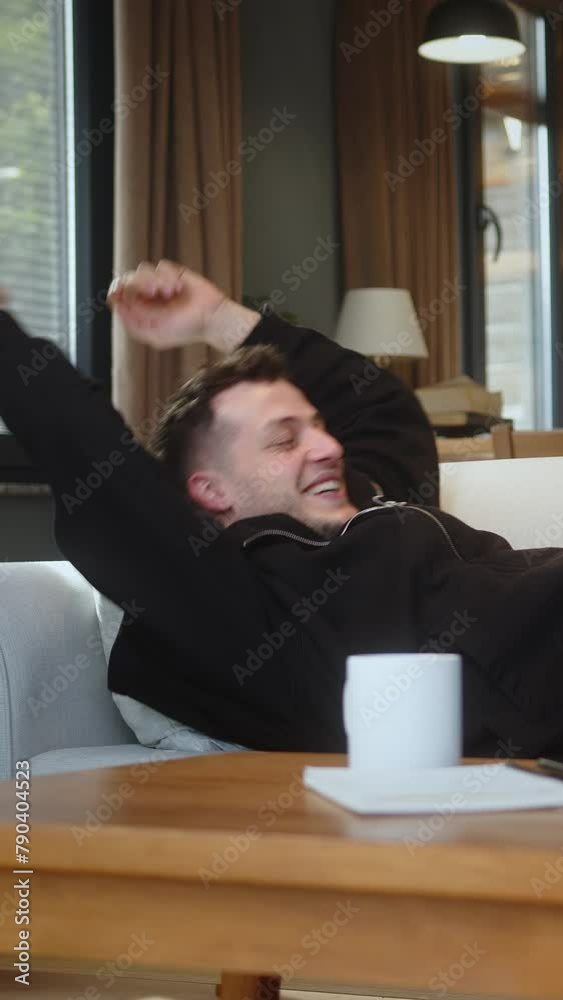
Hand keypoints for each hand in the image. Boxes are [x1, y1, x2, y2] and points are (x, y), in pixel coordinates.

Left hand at [107, 260, 228, 349]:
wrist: (211, 318)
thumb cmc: (185, 329)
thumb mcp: (154, 333)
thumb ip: (133, 320)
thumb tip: (117, 303)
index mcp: (138, 311)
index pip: (117, 296)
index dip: (117, 291)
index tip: (122, 292)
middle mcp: (146, 296)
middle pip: (126, 279)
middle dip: (138, 285)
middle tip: (152, 291)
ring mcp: (158, 283)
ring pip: (142, 270)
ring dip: (157, 281)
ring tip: (170, 293)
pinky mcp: (171, 272)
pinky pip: (160, 266)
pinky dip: (168, 277)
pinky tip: (178, 288)